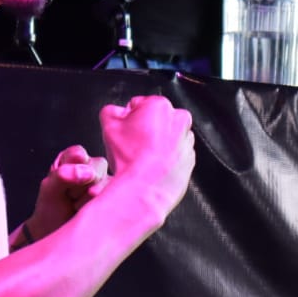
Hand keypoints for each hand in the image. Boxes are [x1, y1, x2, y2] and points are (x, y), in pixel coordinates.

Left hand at [25, 145, 109, 239]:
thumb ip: (63, 175)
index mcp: (73, 159)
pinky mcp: (116, 196)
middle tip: (70, 197)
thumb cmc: (51, 211)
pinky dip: (99, 207)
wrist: (58, 236)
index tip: (63, 184)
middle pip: (97, 166)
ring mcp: (106, 181)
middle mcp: (91, 166)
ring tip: (78, 206)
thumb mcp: (49, 191)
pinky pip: (115, 197)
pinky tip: (90, 211)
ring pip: (107, 183)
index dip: (71, 169)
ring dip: (89, 199)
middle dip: (81, 186)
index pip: (78, 154)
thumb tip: (87, 172)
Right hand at [98, 96, 195, 221]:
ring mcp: (186, 141)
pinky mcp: (190, 159)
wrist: (144, 191)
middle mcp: (179, 120)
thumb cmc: (129, 160)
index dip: (127, 119)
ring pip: (166, 137)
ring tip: (141, 158)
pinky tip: (151, 167)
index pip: (139, 105)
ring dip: (155, 144)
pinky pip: (174, 155)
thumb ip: (111, 111)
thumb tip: (116, 112)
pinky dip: (165, 159)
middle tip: (131, 145)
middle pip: (155, 120)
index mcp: (160, 106)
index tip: (124, 131)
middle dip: (143, 130)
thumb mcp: (108, 126)